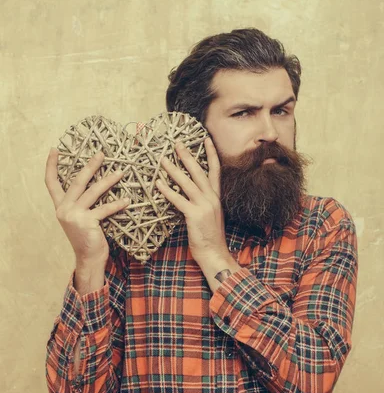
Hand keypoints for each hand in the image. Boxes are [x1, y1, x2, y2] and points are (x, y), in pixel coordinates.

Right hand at [45, 148, 128, 263]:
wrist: (88, 258)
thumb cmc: (87, 237)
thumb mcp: (79, 218)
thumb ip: (82, 203)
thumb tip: (97, 183)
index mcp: (60, 206)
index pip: (51, 182)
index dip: (51, 165)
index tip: (54, 150)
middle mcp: (64, 209)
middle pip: (77, 181)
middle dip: (90, 166)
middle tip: (101, 154)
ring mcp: (74, 215)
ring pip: (93, 191)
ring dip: (108, 180)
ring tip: (120, 172)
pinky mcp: (87, 222)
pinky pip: (104, 209)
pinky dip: (117, 204)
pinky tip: (127, 200)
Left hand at [156, 137, 229, 264]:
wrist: (214, 253)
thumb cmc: (209, 237)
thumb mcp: (210, 216)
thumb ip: (202, 202)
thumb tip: (189, 193)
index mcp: (216, 197)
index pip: (215, 171)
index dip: (211, 154)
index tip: (206, 139)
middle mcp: (212, 199)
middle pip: (199, 172)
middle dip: (187, 156)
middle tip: (177, 144)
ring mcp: (204, 206)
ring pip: (187, 183)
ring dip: (173, 170)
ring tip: (162, 160)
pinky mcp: (195, 215)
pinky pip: (179, 199)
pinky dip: (167, 191)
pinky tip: (158, 184)